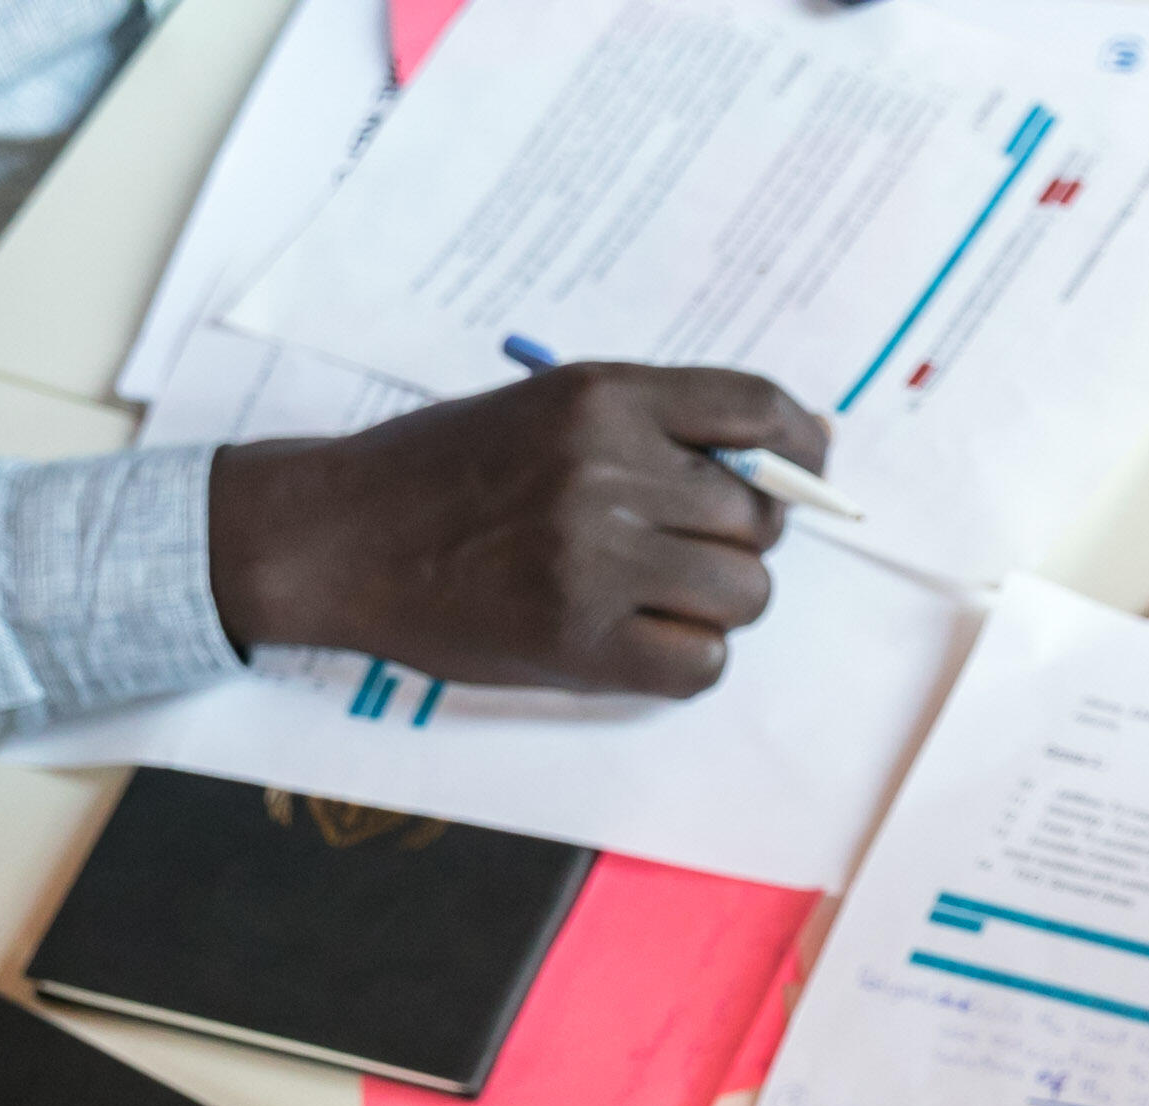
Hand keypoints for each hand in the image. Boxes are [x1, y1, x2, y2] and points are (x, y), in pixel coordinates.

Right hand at [204, 361, 836, 698]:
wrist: (338, 534)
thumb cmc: (444, 473)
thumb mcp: (546, 409)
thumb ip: (649, 427)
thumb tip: (776, 460)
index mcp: (603, 398)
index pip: (757, 410)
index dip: (803, 448)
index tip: (809, 471)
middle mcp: (607, 469)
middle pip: (759, 519)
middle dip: (741, 543)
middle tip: (684, 553)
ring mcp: (595, 558)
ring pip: (744, 595)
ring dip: (718, 606)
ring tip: (652, 598)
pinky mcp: (579, 640)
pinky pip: (703, 664)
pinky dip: (689, 662)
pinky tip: (641, 643)